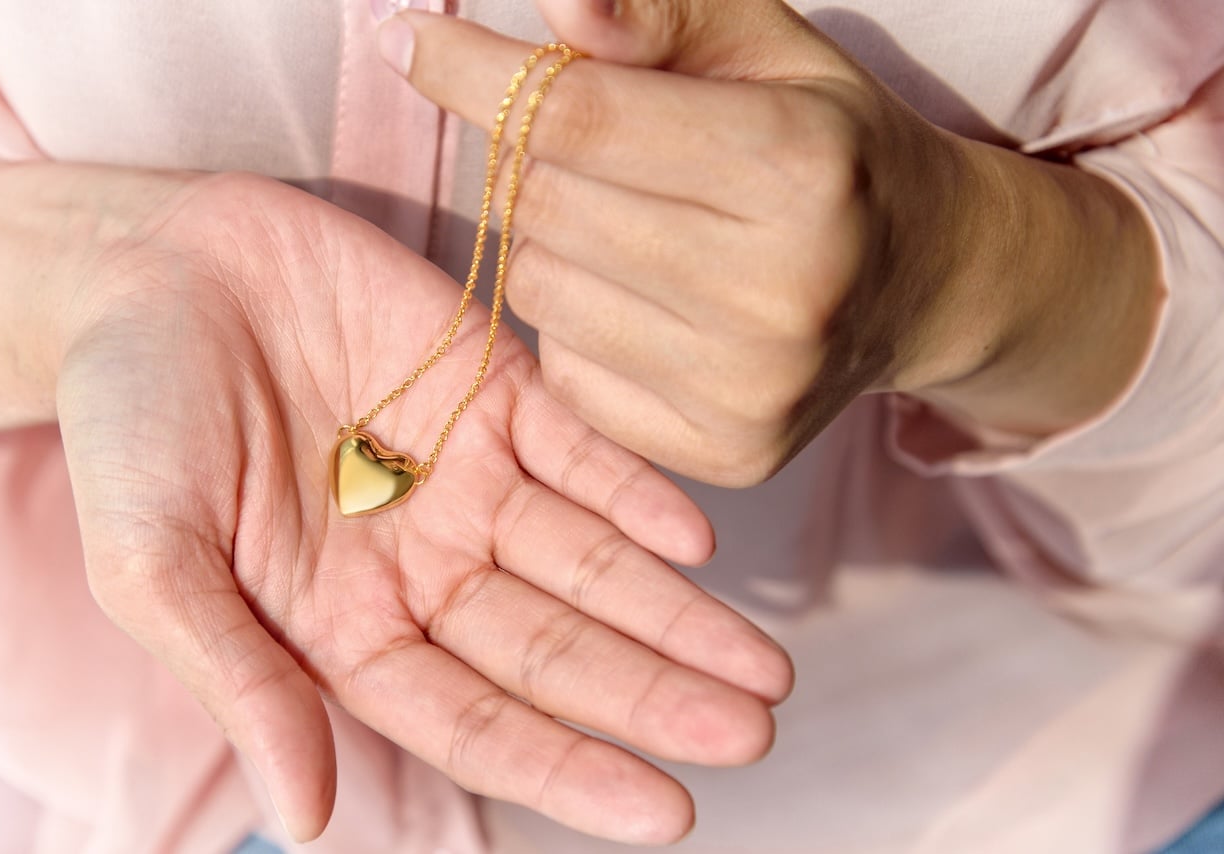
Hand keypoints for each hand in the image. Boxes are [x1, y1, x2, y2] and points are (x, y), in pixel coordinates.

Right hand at [43, 168, 791, 843]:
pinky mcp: (495, 384)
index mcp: (349, 624)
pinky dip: (637, 491)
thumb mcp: (150, 561)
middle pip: (557, 648)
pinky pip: (582, 447)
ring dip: (676, 611)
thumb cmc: (126, 420)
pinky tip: (697, 539)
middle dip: (653, 695)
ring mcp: (469, 474)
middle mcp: (428, 562)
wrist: (148, 266)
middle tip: (750, 736)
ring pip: (590, 558)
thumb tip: (306, 818)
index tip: (666, 813)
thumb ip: (239, 680)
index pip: (475, 718)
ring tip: (763, 669)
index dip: (567, 767)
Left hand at [383, 0, 1160, 484]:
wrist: (920, 279)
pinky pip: (566, 376)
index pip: (579, 117)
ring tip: (624, 225)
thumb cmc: (826, 143)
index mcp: (798, 164)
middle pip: (544, 207)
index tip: (410, 43)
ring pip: (540, 294)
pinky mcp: (731, 452)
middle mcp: (783, 289)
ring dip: (548, 245)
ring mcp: (756, 387)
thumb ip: (659, 11)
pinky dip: (577, 327)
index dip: (476, 76)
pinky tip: (641, 302)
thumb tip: (555, 7)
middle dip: (526, 158)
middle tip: (571, 143)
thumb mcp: (763, 46)